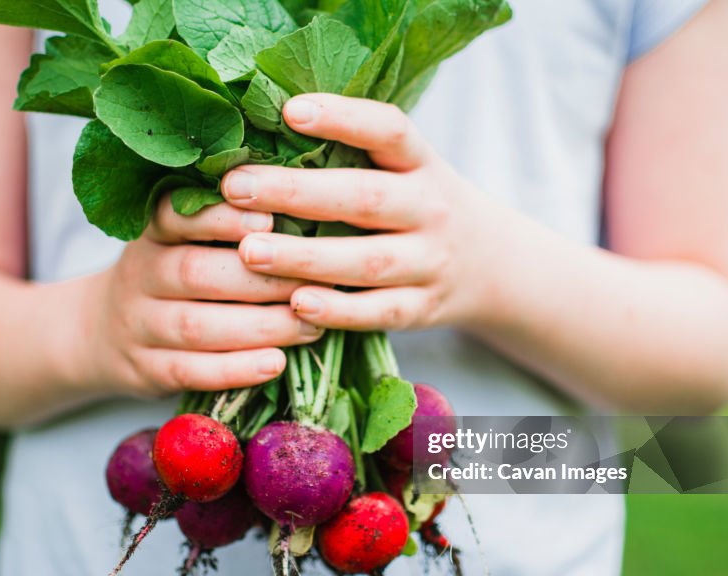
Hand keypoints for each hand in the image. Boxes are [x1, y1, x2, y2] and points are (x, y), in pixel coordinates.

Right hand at [80, 198, 323, 396]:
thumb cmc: (170, 278)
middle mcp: (141, 273)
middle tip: (313, 283)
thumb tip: (306, 218)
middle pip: (195, 273)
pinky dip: (236, 369)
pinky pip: (191, 371)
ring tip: (309, 326)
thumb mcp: (181, 241)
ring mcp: (139, 324)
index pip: (178, 217)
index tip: (269, 219)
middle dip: (260, 279)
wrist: (101, 332)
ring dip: (259, 327)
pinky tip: (276, 363)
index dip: (222, 218)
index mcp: (153, 233)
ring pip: (197, 326)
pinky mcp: (146, 369)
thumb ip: (226, 228)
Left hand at [221, 93, 501, 331]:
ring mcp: (430, 262)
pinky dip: (337, 310)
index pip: (389, 131)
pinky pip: (377, 312)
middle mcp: (431, 209)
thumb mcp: (405, 171)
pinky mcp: (422, 309)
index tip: (290, 110)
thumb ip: (351, 155)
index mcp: (422, 164)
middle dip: (297, 192)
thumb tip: (261, 128)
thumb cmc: (418, 206)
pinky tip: (295, 303)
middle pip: (366, 197)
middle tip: (236, 187)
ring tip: (248, 251)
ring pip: (366, 260)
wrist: (492, 265)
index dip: (343, 117)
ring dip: (304, 257)